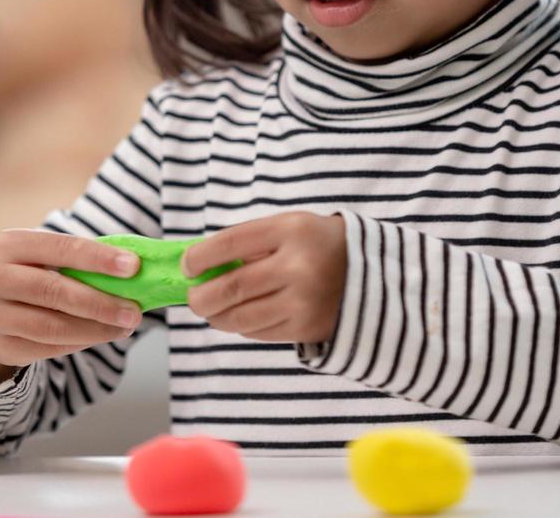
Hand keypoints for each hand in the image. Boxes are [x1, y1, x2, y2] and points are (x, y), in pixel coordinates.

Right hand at [0, 229, 145, 366]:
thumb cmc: (25, 274)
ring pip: (53, 326)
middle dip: (101, 302)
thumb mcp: (40, 256)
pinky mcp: (1, 345)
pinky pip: (49, 347)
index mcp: (10, 244)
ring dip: (96, 329)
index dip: (98, 258)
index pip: (60, 248)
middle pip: (55, 291)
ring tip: (124, 327)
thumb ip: (76, 260)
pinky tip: (100, 336)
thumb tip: (131, 270)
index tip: (133, 266)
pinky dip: (81, 342)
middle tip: (134, 311)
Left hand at [182, 212, 346, 343]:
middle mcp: (297, 267)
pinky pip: (258, 332)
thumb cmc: (317, 245)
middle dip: (201, 296)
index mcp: (290, 231)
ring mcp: (302, 302)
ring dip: (216, 316)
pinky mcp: (306, 328)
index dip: (200, 258)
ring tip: (209, 310)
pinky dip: (241, 327)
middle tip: (192, 298)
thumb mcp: (288, 228)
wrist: (372, 275)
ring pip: (241, 317)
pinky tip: (238, 318)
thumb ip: (249, 243)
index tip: (186, 266)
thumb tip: (198, 265)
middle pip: (232, 287)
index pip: (230, 243)